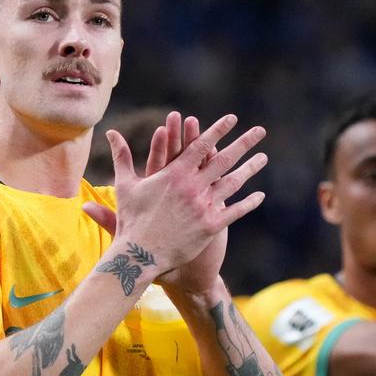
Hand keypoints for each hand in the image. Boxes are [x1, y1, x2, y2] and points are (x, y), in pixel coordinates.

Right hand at [83, 111, 267, 291]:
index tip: (232, 119)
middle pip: (224, 159)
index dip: (217, 130)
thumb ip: (122, 156)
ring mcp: (203, 206)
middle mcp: (192, 187)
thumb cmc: (131, 220)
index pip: (200, 146)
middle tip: (260, 131)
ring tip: (263, 157)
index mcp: (174, 174)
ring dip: (250, 168)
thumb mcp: (125, 185)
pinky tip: (260, 195)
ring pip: (233, 183)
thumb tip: (111, 133)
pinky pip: (234, 211)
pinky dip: (248, 203)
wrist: (139, 256)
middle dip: (243, 143)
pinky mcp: (210, 227)